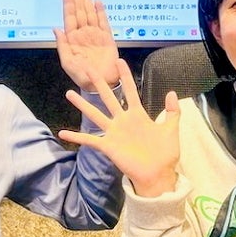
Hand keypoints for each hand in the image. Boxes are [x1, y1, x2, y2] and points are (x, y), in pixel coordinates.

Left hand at [54, 0, 118, 90]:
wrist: (100, 84)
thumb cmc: (82, 76)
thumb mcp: (67, 62)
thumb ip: (62, 45)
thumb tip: (55, 29)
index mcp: (73, 39)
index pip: (69, 17)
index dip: (68, 4)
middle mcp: (84, 34)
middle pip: (80, 12)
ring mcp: (95, 35)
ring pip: (90, 14)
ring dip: (87, 1)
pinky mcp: (107, 38)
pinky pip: (104, 22)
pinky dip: (101, 12)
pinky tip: (98, 3)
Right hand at [61, 59, 180, 196]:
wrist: (158, 175)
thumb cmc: (165, 154)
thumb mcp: (171, 129)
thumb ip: (172, 111)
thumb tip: (172, 92)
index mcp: (138, 115)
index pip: (130, 90)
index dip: (125, 76)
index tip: (119, 61)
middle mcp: (123, 121)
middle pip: (108, 97)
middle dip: (99, 83)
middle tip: (88, 69)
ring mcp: (114, 133)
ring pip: (95, 115)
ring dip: (82, 104)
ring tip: (69, 93)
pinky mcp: (108, 146)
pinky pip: (89, 140)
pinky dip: (76, 137)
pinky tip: (63, 133)